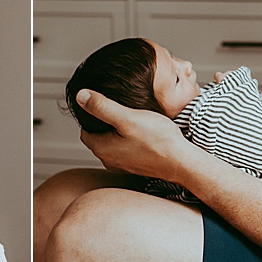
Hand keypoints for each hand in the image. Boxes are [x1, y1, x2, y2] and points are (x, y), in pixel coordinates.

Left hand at [70, 92, 194, 182]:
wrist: (181, 162)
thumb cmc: (157, 140)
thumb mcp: (127, 118)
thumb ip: (102, 107)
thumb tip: (81, 96)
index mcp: (102, 148)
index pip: (85, 130)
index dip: (91, 114)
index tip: (103, 103)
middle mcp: (109, 160)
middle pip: (98, 137)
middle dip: (103, 122)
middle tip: (116, 107)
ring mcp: (122, 164)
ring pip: (112, 143)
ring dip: (117, 131)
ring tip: (129, 116)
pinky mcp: (135, 165)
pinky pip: (125, 148)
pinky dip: (128, 139)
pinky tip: (141, 131)